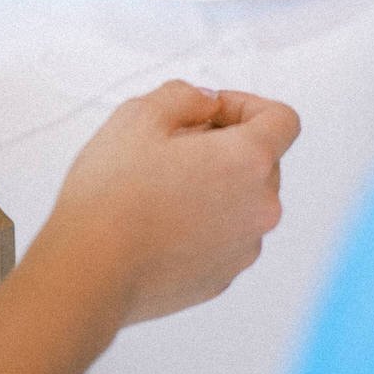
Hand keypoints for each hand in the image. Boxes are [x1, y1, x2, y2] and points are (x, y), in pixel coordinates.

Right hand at [37, 80, 299, 328]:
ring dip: (214, 186)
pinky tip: (159, 222)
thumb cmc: (112, 196)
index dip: (246, 105)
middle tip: (172, 147)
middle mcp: (260, 208)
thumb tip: (206, 103)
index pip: (282, 120)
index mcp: (249, 161)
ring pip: (242, 201)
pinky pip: (225, 236)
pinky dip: (203, 223)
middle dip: (225, 146)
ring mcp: (243, 248)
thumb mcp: (140, 115)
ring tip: (161, 189)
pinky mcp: (222, 277)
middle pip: (262, 161)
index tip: (209, 112)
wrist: (90, 272)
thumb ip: (186, 96)